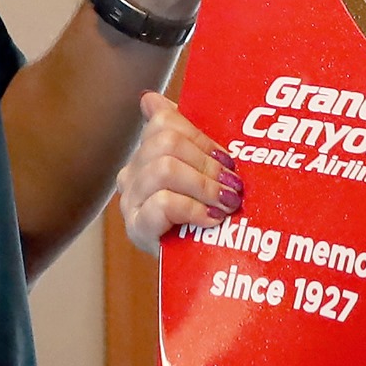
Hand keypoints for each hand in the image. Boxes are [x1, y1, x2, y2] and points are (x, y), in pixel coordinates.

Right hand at [114, 92, 243, 254]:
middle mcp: (132, 174)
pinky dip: (193, 209)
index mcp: (146, 153)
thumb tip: (149, 98)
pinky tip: (211, 219)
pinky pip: (162, 204)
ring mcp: (131, 201)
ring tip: (227, 203)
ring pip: (164, 170)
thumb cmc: (203, 215)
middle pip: (165, 144)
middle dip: (207, 164)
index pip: (164, 123)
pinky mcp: (137, 229)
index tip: (227, 159)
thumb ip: (184, 135)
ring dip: (204, 186)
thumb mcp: (200, 172)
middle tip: (234, 185)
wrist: (199, 267)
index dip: (201, 137)